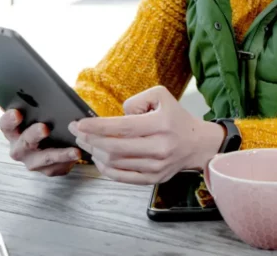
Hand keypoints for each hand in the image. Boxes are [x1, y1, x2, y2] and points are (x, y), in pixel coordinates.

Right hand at [0, 109, 79, 176]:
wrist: (60, 139)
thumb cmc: (48, 120)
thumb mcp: (43, 111)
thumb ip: (41, 105)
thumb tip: (50, 94)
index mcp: (14, 131)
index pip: (5, 124)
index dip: (9, 119)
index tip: (17, 112)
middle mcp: (19, 147)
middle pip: (24, 142)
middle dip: (34, 134)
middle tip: (45, 128)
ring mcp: (32, 161)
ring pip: (43, 159)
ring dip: (58, 154)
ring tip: (74, 150)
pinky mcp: (46, 169)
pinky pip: (56, 168)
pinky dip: (68, 161)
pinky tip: (78, 154)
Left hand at [69, 86, 223, 184]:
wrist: (198, 143)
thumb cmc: (176, 119)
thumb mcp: (162, 96)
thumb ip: (136, 100)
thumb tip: (117, 116)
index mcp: (161, 124)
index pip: (122, 127)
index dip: (97, 127)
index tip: (80, 124)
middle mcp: (160, 147)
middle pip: (114, 147)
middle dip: (90, 140)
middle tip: (78, 132)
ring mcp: (156, 166)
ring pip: (115, 163)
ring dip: (95, 153)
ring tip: (87, 143)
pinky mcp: (153, 178)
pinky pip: (121, 177)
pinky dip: (105, 169)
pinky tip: (99, 158)